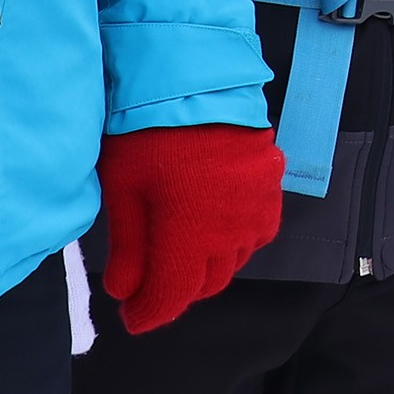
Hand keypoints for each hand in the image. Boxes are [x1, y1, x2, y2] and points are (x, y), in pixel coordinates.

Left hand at [99, 123, 285, 330]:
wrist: (197, 76)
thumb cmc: (151, 128)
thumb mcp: (124, 188)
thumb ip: (127, 248)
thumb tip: (124, 291)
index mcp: (189, 235)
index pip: (171, 296)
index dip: (148, 312)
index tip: (131, 317)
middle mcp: (229, 230)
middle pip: (204, 285)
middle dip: (175, 290)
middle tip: (149, 283)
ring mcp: (255, 208)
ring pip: (233, 261)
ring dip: (206, 267)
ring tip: (181, 252)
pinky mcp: (270, 186)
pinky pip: (258, 233)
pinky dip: (237, 242)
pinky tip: (218, 228)